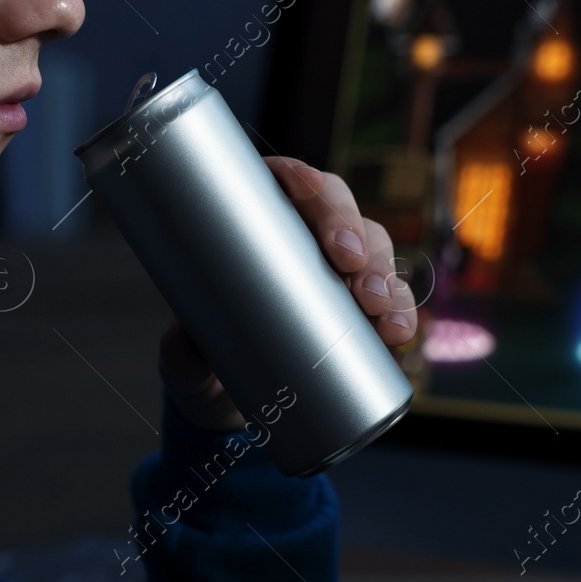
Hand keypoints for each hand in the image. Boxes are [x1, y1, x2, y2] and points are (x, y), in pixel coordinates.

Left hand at [160, 156, 418, 432]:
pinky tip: (400, 330)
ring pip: (373, 250)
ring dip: (383, 272)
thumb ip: (179, 352)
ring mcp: (335, 273)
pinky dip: (401, 312)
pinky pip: (391, 301)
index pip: (280, 183)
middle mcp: (300, 239)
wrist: (230, 405)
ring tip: (379, 307)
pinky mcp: (359, 312)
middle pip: (337, 210)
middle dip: (351, 228)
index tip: (303, 188)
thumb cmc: (202, 361)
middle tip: (348, 262)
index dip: (298, 176)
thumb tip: (184, 342)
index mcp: (255, 226)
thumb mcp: (183, 359)